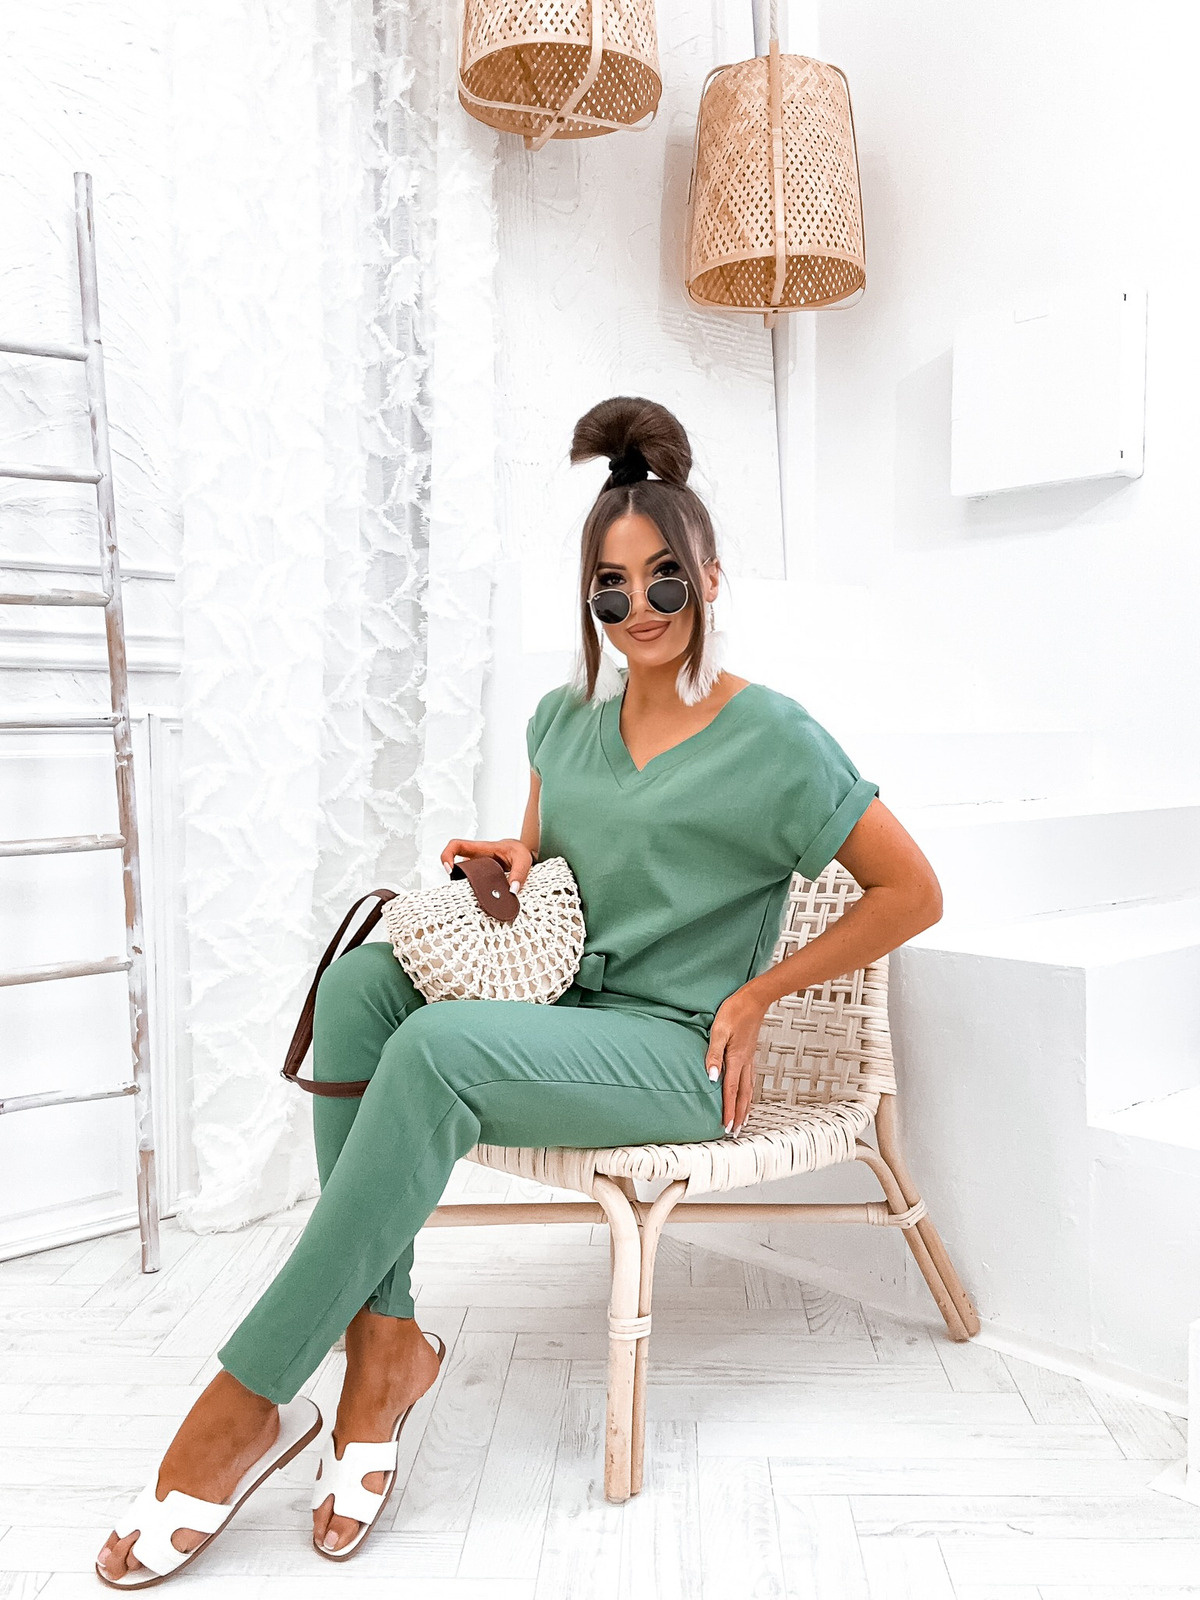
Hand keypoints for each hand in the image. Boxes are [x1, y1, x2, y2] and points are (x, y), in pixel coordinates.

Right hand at [440, 837, 534, 894]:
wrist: (521, 853)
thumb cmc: (518, 851)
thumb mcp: (523, 859)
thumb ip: (519, 874)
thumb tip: (512, 890)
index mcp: (481, 849)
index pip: (456, 845)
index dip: (447, 856)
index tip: (449, 869)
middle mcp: (475, 859)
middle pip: (455, 866)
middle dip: (455, 880)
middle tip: (463, 891)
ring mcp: (476, 869)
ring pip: (463, 878)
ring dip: (466, 888)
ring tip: (474, 898)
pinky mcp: (480, 878)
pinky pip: (472, 885)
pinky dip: (475, 893)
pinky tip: (483, 901)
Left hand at [705, 983, 769, 1136]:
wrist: (755, 999)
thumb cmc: (735, 1011)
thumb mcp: (718, 1030)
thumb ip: (713, 1054)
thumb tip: (712, 1078)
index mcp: (736, 1058)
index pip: (730, 1090)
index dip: (727, 1109)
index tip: (725, 1126)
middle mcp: (745, 1062)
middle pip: (743, 1095)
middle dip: (739, 1115)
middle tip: (735, 1132)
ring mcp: (750, 1059)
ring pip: (749, 1089)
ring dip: (745, 1107)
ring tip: (742, 1121)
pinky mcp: (750, 1054)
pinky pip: (751, 1080)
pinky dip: (749, 1093)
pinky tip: (747, 1095)